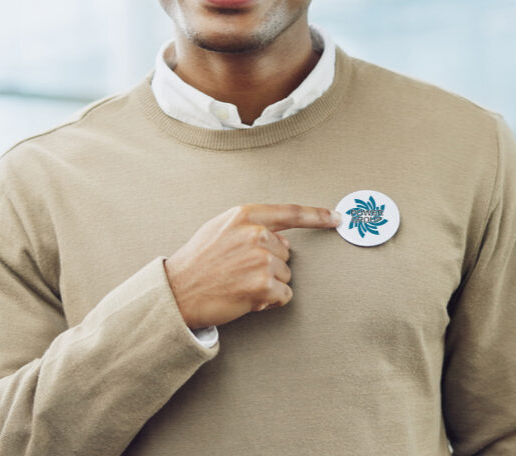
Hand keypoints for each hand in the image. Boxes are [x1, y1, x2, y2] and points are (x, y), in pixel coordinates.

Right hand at [165, 203, 339, 328]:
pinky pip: (284, 296)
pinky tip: (246, 298)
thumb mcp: (220, 229)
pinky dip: (270, 302)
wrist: (177, 292)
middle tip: (239, 271)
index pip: (290, 212)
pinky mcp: (264, 286)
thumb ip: (252, 227)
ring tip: (239, 284)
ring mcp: (261, 259)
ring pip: (286, 276)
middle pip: (287, 253)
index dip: (317, 215)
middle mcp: (256, 234)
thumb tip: (282, 239)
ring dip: (268, 285)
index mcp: (245, 215)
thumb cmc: (198, 262)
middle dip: (270, 265)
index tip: (337, 218)